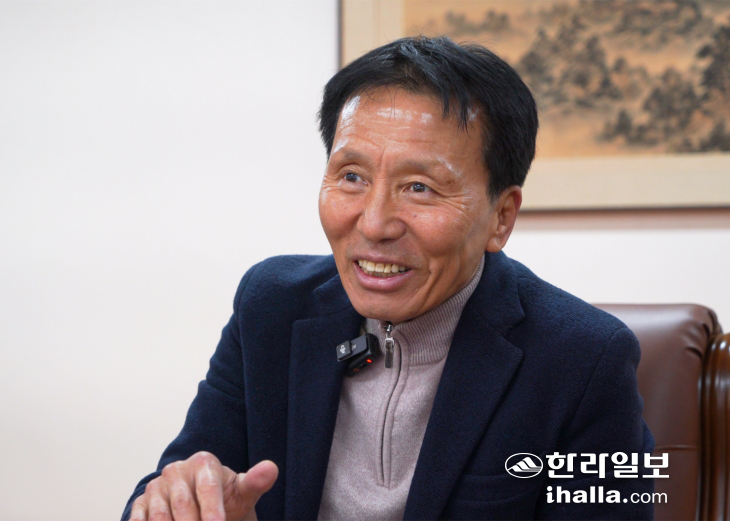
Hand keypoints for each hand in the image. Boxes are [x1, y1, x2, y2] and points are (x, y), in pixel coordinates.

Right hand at [130, 451, 277, 520]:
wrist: (203, 506)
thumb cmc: (225, 498)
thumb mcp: (242, 492)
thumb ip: (255, 482)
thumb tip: (272, 468)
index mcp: (203, 462)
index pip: (208, 487)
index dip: (213, 510)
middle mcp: (177, 470)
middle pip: (183, 504)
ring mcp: (157, 486)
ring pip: (160, 515)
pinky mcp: (141, 502)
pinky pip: (139, 518)